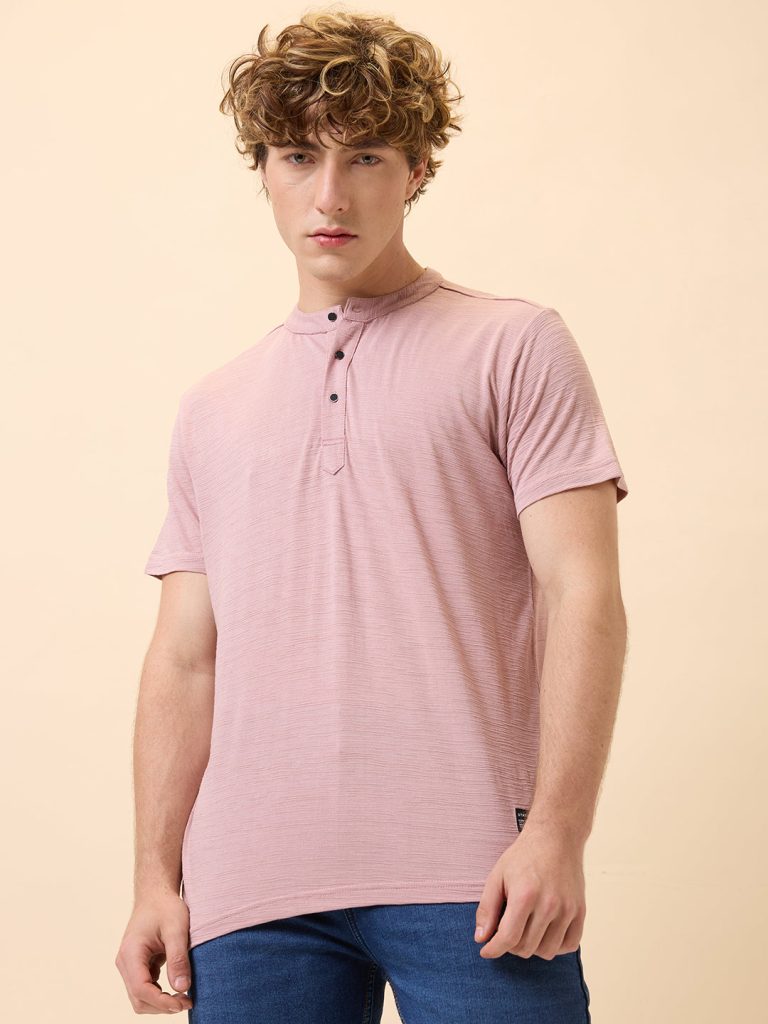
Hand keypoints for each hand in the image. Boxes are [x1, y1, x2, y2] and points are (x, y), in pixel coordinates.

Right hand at [115, 890, 193, 1013]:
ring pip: (140, 997)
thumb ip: (178, 958)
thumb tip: (182, 988)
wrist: (156, 894)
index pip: (142, 989)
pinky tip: (177, 985)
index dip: (162, 1001)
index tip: (184, 1002)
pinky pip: (144, 988)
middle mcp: (124, 962)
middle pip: (139, 998)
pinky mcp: (136, 966)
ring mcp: (128, 966)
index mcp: (131, 953)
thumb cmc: (166, 907)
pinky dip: (159, 993)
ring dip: (160, 1002)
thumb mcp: (177, 929)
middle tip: (188, 1001)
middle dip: (162, 1005)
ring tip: (184, 997)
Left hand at [474, 826, 586, 959]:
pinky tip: (544, 932)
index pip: (508, 938)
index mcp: (525, 894)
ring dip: (532, 947)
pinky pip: (569, 945)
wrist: (556, 837)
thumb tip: (481, 938)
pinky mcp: (580, 911)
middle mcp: (549, 904)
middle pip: (526, 948)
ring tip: (525, 930)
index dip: (494, 949)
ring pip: (547, 951)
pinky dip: (555, 946)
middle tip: (505, 931)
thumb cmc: (524, 856)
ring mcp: (568, 909)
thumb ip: (487, 908)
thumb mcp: (497, 875)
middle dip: (510, 946)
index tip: (486, 951)